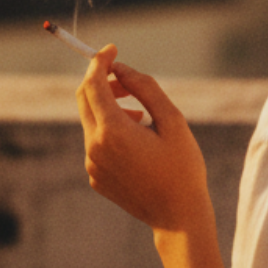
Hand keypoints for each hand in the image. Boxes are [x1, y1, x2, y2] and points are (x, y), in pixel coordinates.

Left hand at [76, 44, 233, 267]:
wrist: (178, 218)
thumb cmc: (183, 168)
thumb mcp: (172, 120)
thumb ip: (145, 88)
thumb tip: (122, 68)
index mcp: (113, 131)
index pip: (92, 83)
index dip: (100, 61)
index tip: (113, 49)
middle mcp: (94, 147)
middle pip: (85, 99)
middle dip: (103, 81)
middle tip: (127, 79)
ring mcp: (92, 164)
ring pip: (91, 121)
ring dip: (111, 107)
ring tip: (142, 115)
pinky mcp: (95, 177)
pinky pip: (96, 142)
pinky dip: (111, 130)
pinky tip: (138, 140)